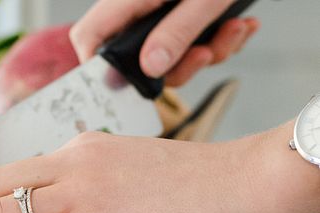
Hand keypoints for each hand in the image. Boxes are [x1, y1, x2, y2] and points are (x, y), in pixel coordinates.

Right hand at [70, 0, 259, 85]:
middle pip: (138, 57)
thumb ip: (177, 32)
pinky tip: (240, 23)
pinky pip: (192, 42)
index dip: (98, 67)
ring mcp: (161, 12)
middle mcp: (139, 8)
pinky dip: (219, 40)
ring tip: (235, 29)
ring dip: (209, 51)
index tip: (125, 85)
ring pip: (171, 54)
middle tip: (206, 53)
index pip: (90, 37)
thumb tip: (152, 69)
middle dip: (181, 65)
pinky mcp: (183, 14)